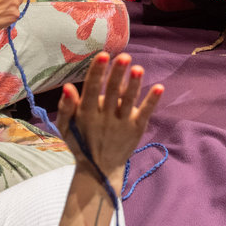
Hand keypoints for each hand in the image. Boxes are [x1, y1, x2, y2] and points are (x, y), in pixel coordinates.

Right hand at [56, 52, 160, 188]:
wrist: (99, 169)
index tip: (103, 55)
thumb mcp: (67, 127)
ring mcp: (122, 123)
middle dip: (117, 75)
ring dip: (134, 85)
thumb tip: (67, 87)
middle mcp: (105, 117)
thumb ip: (66, 108)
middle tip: (124, 57)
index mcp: (87, 113)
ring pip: (128, 102)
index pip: (91, 89)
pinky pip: (145, 114)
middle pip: (111, 92)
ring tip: (139, 69)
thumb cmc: (81, 141)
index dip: (97, 73)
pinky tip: (159, 88)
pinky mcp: (136, 129)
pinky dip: (151, 102)